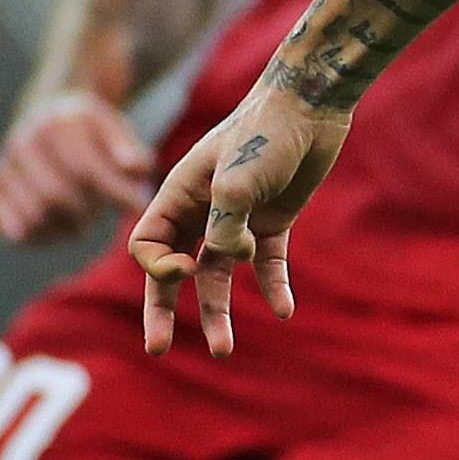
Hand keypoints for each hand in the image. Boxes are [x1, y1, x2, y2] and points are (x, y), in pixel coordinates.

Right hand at [0, 92, 158, 243]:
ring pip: (34, 215)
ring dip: (67, 226)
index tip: (141, 207)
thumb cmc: (90, 132)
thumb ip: (129, 148)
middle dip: (89, 211)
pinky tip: (61, 226)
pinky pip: (15, 230)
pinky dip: (44, 237)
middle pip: (56, 194)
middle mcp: (23, 143)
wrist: (47, 117)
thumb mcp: (114, 127)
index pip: (86, 167)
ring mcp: (3, 167)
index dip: (117, 193)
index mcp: (57, 124)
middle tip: (102, 212)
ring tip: (83, 217)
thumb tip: (137, 168)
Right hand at [127, 82, 348, 355]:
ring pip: (219, 274)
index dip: (158, 268)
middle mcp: (202, 210)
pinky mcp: (273, 221)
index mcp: (177, 195)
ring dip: (218, 312)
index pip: (147, 245)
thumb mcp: (237, 179)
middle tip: (158, 350)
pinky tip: (284, 311)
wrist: (311, 107)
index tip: (187, 268)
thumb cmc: (266, 133)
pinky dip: (274, 287)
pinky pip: (268, 264)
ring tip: (223, 352)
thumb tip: (233, 260)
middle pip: (173, 270)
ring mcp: (237, 218)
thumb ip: (226, 225)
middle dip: (163, 310)